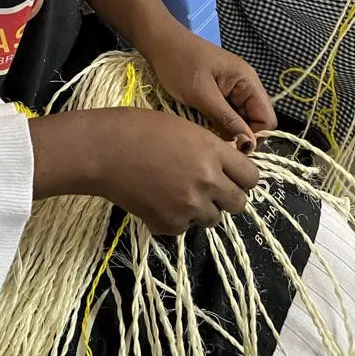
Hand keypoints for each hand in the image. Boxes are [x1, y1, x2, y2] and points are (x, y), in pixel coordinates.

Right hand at [30, 108, 258, 233]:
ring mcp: (190, 205)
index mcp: (213, 151)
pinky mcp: (170, 224)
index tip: (231, 176)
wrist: (102, 150)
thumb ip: (209, 149)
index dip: (242, 177)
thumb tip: (223, 168)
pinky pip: (184, 227)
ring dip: (201, 209)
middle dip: (226, 196)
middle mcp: (208, 181)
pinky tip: (156, 200)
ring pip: (213, 219)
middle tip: (205, 187)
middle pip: (239, 203)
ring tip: (176, 192)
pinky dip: (174, 218)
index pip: (252, 177)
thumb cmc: (138, 128)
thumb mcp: (182, 128)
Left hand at [143, 22, 276, 148]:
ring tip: (206, 133)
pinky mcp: (219, 91)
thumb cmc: (179, 63)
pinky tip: (202, 124)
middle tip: (216, 143)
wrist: (158, 41)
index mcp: (248, 81)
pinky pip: (226, 113)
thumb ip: (227, 120)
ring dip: (226, 129)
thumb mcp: (201, 95)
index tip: (232, 148)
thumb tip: (248, 145)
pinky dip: (217, 121)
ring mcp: (232, 87)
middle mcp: (245, 84)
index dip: (254, 137)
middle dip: (239, 135)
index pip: (266, 118)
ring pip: (239, 119)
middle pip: (254, 120)